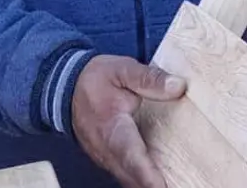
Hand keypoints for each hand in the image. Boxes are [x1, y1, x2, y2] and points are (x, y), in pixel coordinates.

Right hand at [71, 55, 186, 187]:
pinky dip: (142, 180)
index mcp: (112, 127)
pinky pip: (127, 177)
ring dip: (149, 184)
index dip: (147, 174)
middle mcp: (107, 150)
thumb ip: (149, 79)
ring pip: (130, 181)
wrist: (68, 88)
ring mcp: (106, 159)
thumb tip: (178, 86)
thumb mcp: (122, 70)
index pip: (131, 156)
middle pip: (132, 177)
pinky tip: (161, 180)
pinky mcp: (109, 161)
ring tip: (175, 183)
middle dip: (154, 185)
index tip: (162, 185)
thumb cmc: (96, 80)